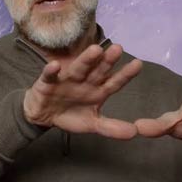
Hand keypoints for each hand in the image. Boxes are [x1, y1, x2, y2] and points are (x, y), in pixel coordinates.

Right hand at [23, 43, 142, 139]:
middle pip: (98, 71)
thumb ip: (111, 128)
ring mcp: (67, 80)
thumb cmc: (71, 115)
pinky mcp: (48, 82)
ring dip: (85, 60)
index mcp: (97, 91)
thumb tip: (134, 133)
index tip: (138, 64)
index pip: (114, 82)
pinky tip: (55, 65)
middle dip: (107, 61)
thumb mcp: (92, 124)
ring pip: (77, 69)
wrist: (44, 115)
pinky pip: (49, 76)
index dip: (125, 74)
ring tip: (95, 50)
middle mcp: (85, 82)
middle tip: (118, 49)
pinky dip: (51, 71)